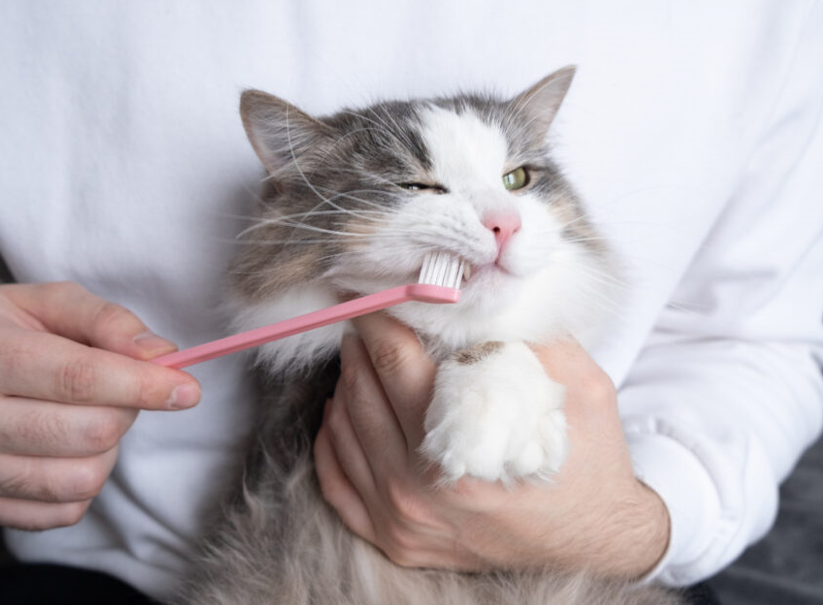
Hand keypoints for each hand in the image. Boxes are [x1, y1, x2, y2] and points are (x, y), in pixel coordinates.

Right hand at [0, 283, 200, 530]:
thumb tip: (163, 357)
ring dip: (108, 449)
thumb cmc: (2, 328)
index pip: (78, 378)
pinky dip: (85, 480)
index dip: (144, 386)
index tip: (188, 389)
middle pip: (88, 432)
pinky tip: (66, 447)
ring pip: (82, 479)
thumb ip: (109, 321)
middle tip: (120, 388)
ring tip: (86, 415)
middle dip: (127, 409)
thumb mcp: (50, 301)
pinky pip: (64, 510)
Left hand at [314, 312, 668, 577]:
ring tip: (360, 356)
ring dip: (346, 384)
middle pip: (361, 392)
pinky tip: (342, 412)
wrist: (595, 538)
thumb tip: (477, 294)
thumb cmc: (586, 461)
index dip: (379, 319)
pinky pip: (336, 482)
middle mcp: (417, 488)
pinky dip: (331, 440)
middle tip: (367, 319)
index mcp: (459, 445)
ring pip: (343, 431)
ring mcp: (400, 519)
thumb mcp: (577, 385)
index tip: (375, 295)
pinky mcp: (395, 538)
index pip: (395, 362)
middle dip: (361, 346)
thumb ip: (526, 335)